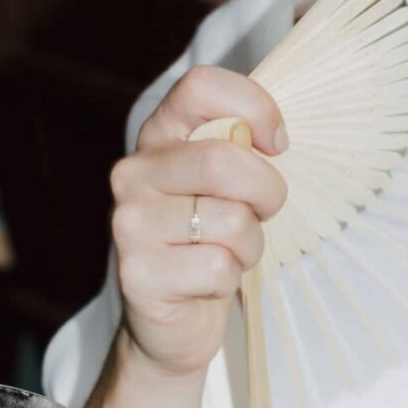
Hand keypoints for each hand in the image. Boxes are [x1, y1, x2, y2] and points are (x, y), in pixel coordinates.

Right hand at [111, 65, 288, 381]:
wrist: (171, 323)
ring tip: (229, 254)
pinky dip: (229, 281)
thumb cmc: (209, 244)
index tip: (276, 143)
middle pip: (224, 160)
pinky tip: (207, 284)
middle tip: (262, 214)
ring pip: (230, 222)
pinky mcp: (138, 274)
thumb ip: (241, 148)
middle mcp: (134, 173)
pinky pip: (219, 268)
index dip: (254, 106)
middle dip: (267, 192)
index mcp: (158, 136)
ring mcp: (130, 223)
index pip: (200, 85)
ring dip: (249, 246)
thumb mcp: (226, 186)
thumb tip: (273, 136)